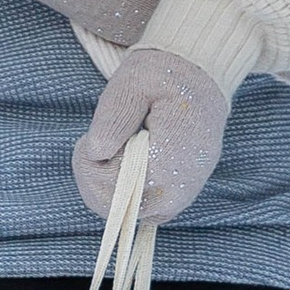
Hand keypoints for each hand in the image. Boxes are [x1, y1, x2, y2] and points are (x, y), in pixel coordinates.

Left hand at [72, 47, 229, 223]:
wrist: (200, 77)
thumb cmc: (164, 75)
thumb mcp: (134, 81)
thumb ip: (115, 115)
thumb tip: (97, 151)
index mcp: (173, 155)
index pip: (116, 186)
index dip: (91, 166)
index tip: (89, 138)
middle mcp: (182, 185)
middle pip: (117, 208)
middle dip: (94, 177)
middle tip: (95, 143)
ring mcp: (183, 195)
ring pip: (127, 214)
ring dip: (106, 185)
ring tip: (110, 149)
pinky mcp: (179, 196)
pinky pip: (141, 210)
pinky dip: (122, 191)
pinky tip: (122, 162)